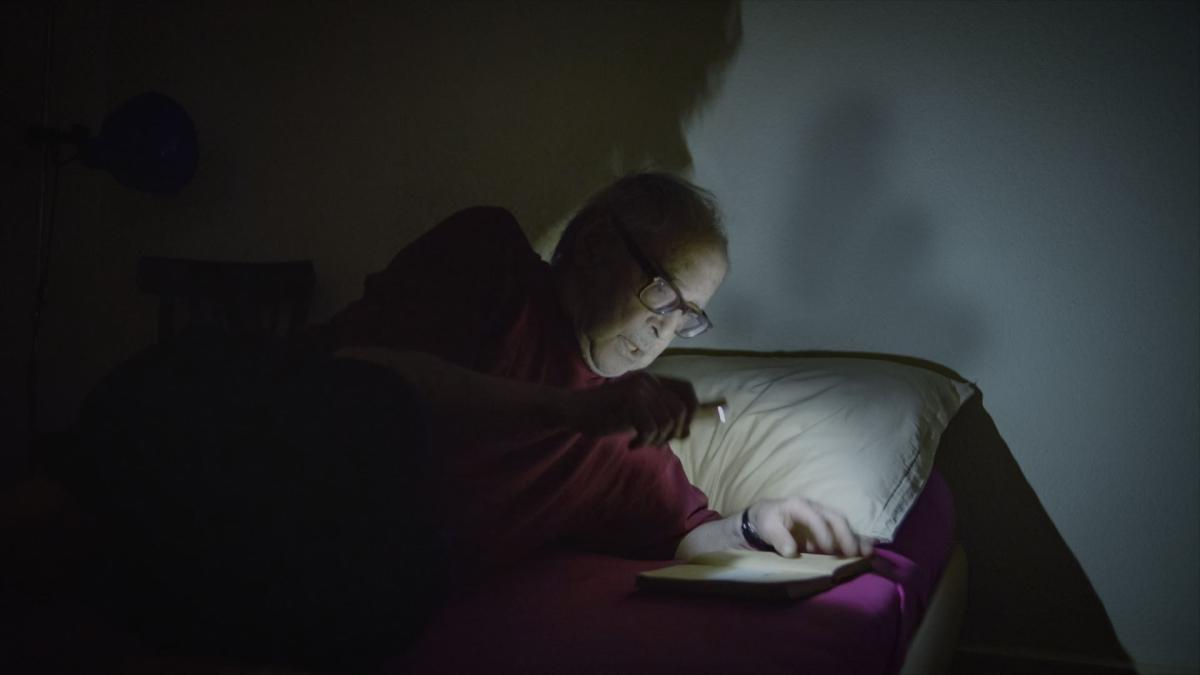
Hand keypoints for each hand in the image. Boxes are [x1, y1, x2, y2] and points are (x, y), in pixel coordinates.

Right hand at [566, 372, 697, 448]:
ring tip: (642, 444)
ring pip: (667, 421)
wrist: (573, 410)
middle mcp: (648, 381)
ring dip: (657, 440)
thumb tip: (687, 432)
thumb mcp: (635, 415)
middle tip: (656, 443)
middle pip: (681, 409)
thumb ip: (658, 418)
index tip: (680, 432)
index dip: (692, 412)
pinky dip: (644, 442)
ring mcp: (639, 390)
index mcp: (651, 381)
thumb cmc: (603, 415)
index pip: (687, 390)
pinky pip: (651, 428)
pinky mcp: (629, 401)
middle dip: (673, 433)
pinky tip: (632, 445)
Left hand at [746, 497, 875, 557]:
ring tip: (867, 553)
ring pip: (843, 524)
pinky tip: (868, 549)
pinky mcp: (827, 527)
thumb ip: (778, 537)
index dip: (823, 532)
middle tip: (853, 553)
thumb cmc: (766, 520)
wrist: (765, 517)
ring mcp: (823, 517)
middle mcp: (815, 508)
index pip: (815, 517)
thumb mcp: (766, 526)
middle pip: (835, 518)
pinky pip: (844, 532)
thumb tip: (791, 551)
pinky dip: (857, 540)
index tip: (828, 549)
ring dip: (855, 538)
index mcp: (799, 505)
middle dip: (846, 535)